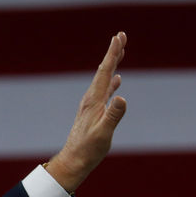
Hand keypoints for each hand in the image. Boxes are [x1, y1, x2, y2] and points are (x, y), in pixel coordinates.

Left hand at [45, 31, 127, 192]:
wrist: (74, 160)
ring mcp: (92, 106)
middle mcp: (91, 99)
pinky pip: (105, 92)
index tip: (119, 37)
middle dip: (113, 53)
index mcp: (94, 101)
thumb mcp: (104, 133)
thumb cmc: (88, 149)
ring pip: (105, 80)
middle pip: (104, 71)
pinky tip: (117, 81)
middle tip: (121, 35)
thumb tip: (122, 98)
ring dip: (113, 65)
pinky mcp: (94, 113)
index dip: (112, 53)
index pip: (105, 72)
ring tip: (120, 52)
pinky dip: (112, 83)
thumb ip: (113, 115)